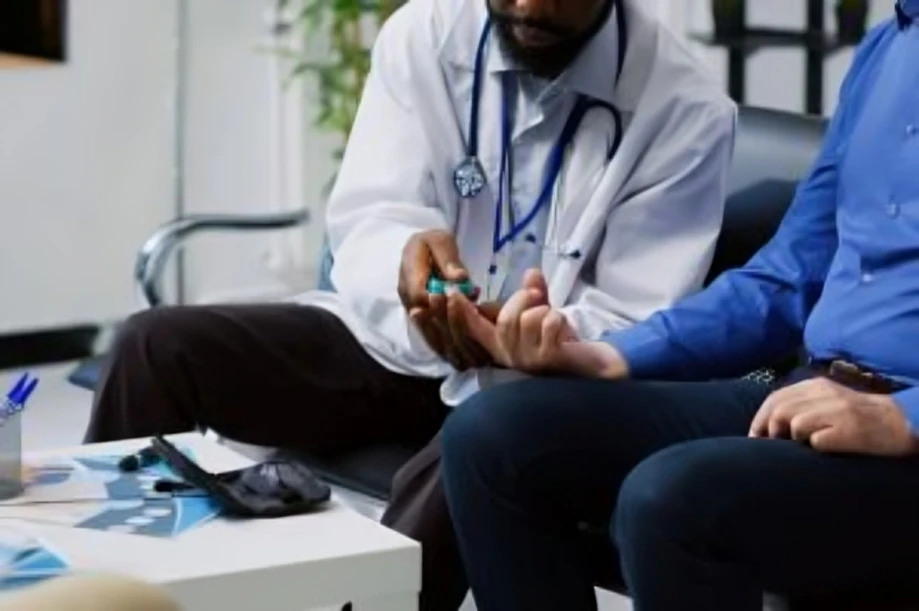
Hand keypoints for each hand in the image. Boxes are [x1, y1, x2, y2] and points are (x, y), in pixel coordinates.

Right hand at [397, 229, 490, 369]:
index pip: (422, 299)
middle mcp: (409, 303)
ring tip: (480, 337)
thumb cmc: (430, 243)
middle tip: (479, 320)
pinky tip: (474, 350)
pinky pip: (436, 343)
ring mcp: (415, 316)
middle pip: (428, 325)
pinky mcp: (424, 324)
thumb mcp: (438, 240)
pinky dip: (454, 348)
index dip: (445, 303)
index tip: (467, 297)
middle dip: (455, 325)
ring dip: (456, 341)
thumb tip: (460, 278)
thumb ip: (448, 257)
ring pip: (432, 339)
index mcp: (409, 279)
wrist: (419, 251)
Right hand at [457, 268, 626, 376]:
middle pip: (506, 321)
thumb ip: (535, 293)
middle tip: (536, 293)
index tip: (451, 293)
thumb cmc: (560, 340)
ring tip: (554, 317)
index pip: (475, 330)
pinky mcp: (549, 359)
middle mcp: (511, 356)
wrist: (591, 363)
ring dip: (545, 310)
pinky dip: (558, 318)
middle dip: (522, 299)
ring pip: (527, 321)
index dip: (461, 314)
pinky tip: (563, 328)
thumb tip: (531, 272)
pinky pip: (548, 325)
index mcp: (502, 345)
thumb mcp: (543, 312)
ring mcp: (529, 360)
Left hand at [749, 377, 918, 455]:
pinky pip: (816, 441)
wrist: (897, 422)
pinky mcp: (848, 430)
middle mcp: (825, 394)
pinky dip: (813, 447)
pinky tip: (822, 449)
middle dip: (769, 431)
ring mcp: (837, 412)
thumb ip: (799, 404)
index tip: (754, 437)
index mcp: (816, 386)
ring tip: (801, 447)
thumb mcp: (826, 400)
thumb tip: (766, 424)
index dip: (759, 419)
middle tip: (770, 446)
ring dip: (792, 439)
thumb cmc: (856, 416)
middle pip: (780, 410)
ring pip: (795, 424)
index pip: (776, 398)